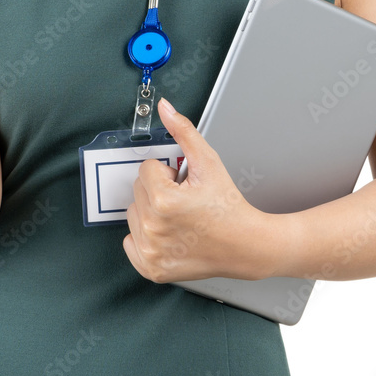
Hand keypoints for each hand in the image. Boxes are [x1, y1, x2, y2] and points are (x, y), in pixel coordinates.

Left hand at [122, 97, 277, 283]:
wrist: (245, 245)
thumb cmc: (228, 206)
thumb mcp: (207, 162)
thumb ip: (183, 131)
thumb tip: (164, 107)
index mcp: (164, 201)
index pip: (146, 169)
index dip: (168, 174)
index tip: (186, 186)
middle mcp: (153, 228)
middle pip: (138, 191)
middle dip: (159, 190)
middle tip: (185, 201)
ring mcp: (151, 251)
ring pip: (133, 214)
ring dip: (151, 211)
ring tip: (179, 217)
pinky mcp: (151, 268)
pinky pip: (130, 242)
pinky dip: (145, 237)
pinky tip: (169, 234)